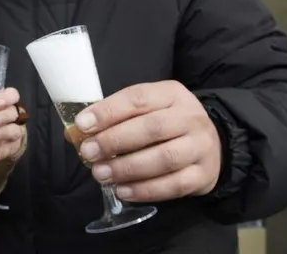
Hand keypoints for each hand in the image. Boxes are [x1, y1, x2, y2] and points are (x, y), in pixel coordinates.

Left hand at [0, 88, 25, 161]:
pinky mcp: (15, 146)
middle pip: (13, 113)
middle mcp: (13, 116)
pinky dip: (2, 151)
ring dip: (3, 133)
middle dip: (3, 117)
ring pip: (16, 130)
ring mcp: (16, 131)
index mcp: (4, 103)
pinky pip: (12, 148)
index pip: (12, 95)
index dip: (7, 97)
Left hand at [72, 80, 220, 202]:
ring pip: (164, 158)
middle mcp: (190, 117)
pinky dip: (145, 190)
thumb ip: (113, 118)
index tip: (82, 124)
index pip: (138, 98)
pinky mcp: (203, 175)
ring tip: (101, 174)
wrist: (212, 144)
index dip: (108, 111)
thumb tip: (74, 133)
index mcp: (171, 94)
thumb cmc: (166, 123)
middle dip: (115, 141)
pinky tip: (123, 191)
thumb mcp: (144, 110)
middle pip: (151, 128)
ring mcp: (200, 147)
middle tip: (89, 152)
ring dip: (127, 168)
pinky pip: (174, 186)